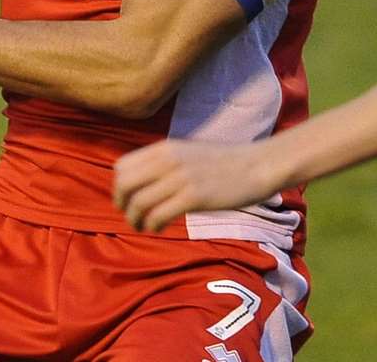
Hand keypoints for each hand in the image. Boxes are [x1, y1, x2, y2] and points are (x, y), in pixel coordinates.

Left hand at [112, 137, 287, 232]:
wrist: (257, 166)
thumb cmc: (224, 163)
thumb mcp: (188, 153)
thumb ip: (164, 163)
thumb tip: (142, 181)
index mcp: (165, 148)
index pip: (122, 166)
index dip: (119, 187)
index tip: (127, 200)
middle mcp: (168, 160)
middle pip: (125, 184)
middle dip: (122, 204)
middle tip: (131, 216)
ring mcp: (180, 178)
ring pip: (139, 203)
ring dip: (136, 220)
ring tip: (144, 227)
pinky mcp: (194, 197)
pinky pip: (158, 215)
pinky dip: (153, 226)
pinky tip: (159, 229)